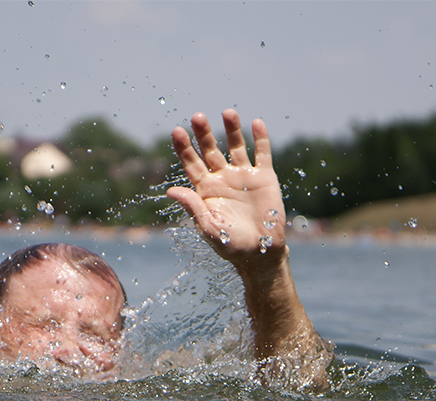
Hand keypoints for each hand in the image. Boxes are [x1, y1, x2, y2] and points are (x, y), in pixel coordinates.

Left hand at [166, 109, 287, 274]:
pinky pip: (262, 154)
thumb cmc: (231, 245)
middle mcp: (222, 178)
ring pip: (236, 146)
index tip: (177, 131)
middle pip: (210, 150)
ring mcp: (243, 176)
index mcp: (205, 190)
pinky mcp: (264, 178)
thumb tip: (171, 190)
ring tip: (228, 113)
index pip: (192, 163)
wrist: (261, 253)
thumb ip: (193, 208)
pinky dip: (260, 139)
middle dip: (204, 134)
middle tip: (197, 117)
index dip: (184, 148)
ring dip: (232, 129)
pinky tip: (256, 123)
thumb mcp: (209, 228)